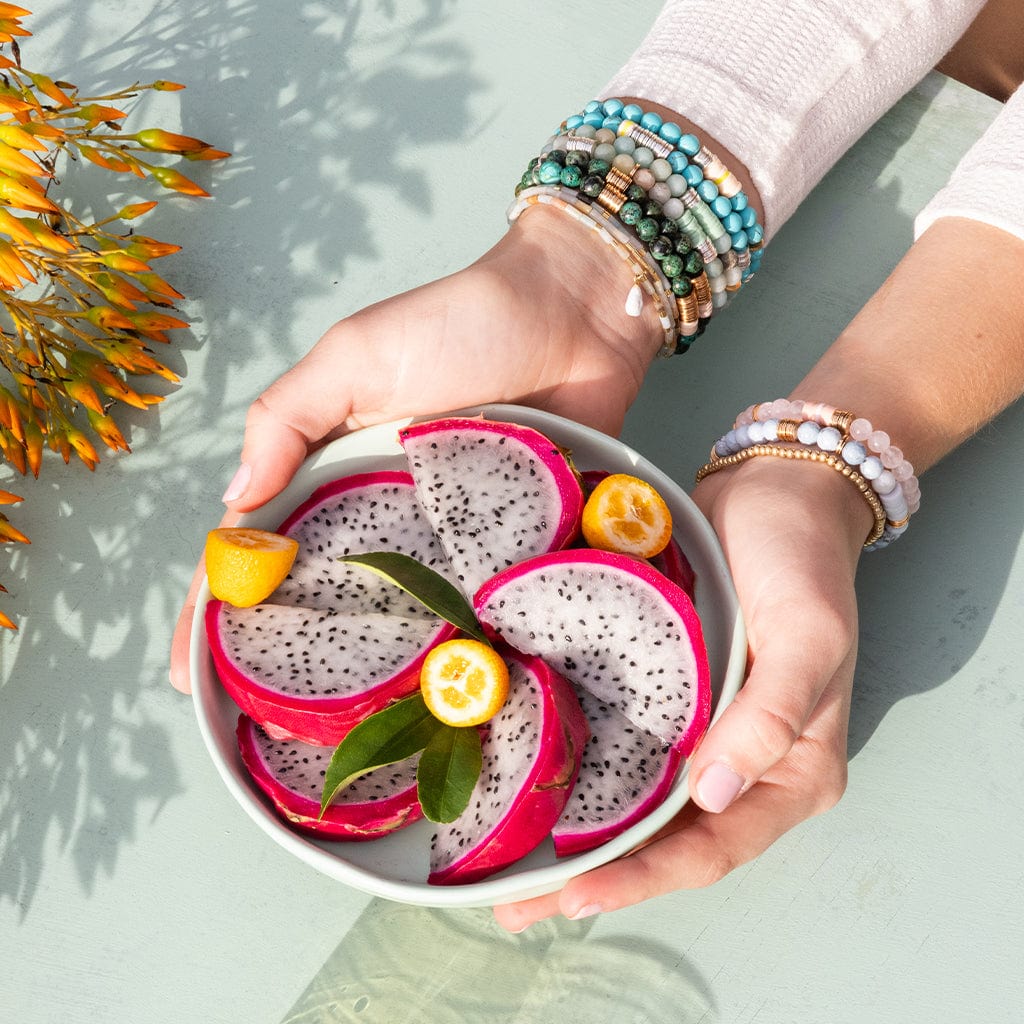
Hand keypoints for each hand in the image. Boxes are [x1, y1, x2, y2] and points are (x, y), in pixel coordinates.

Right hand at [169, 205, 663, 690]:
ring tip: (342, 737)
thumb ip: (287, 419)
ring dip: (372, 670)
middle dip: (287, 661)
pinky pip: (480, 603)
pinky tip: (444, 696)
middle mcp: (386, 510)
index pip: (261, 548)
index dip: (219, 609)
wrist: (575, 313)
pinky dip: (461, 644)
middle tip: (263, 728)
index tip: (191, 675)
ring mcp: (450, 535)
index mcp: (334, 468)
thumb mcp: (354, 356)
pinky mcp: (512, 543)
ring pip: (401, 614)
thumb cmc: (460, 322)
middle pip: (326, 596)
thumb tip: (232, 502)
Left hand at [493, 454, 869, 929]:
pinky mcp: (667, 696)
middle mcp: (744, 765)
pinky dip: (582, 777)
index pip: (714, 845)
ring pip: (639, 804)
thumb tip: (715, 792)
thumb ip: (771, 714)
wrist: (777, 491)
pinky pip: (624, 749)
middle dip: (598, 877)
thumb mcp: (807, 633)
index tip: (576, 895)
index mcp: (792, 769)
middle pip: (667, 841)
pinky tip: (533, 788)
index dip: (645, 877)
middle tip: (520, 907)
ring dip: (580, 839)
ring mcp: (701, 731)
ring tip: (511, 874)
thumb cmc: (802, 559)